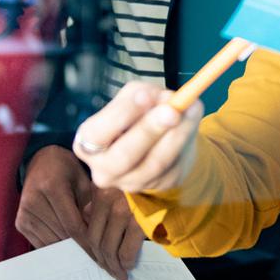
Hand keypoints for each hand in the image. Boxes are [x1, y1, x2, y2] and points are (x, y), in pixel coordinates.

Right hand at [16, 145, 91, 249]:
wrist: (42, 161)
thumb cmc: (67, 170)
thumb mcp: (84, 181)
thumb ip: (91, 205)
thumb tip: (95, 233)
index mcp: (52, 186)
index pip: (72, 225)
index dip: (87, 242)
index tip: (99, 253)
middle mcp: (34, 200)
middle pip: (62, 235)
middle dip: (79, 246)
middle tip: (95, 254)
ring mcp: (24, 212)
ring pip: (51, 242)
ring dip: (66, 248)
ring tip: (81, 248)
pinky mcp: (20, 222)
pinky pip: (40, 243)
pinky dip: (55, 245)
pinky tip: (66, 243)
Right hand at [74, 82, 201, 194]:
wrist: (154, 141)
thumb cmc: (135, 115)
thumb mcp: (132, 97)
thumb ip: (143, 94)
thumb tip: (163, 99)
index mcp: (87, 143)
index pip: (97, 134)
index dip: (121, 115)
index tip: (144, 95)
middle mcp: (104, 169)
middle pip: (125, 155)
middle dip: (150, 130)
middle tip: (171, 110)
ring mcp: (131, 182)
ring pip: (156, 162)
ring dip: (178, 133)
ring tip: (191, 108)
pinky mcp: (158, 185)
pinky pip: (174, 165)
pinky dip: (186, 139)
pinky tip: (193, 119)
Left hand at [79, 185, 145, 279]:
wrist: (170, 177)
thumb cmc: (147, 182)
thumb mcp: (119, 183)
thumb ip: (101, 197)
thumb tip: (87, 215)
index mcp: (102, 191)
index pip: (89, 227)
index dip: (92, 248)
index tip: (99, 259)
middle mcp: (109, 201)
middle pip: (96, 240)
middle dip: (102, 260)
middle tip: (109, 271)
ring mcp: (123, 211)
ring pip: (109, 248)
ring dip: (113, 266)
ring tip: (119, 274)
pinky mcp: (140, 222)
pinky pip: (127, 250)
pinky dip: (126, 262)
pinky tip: (128, 266)